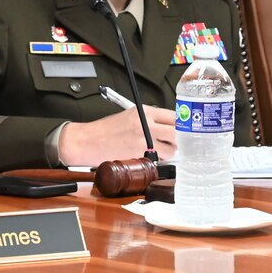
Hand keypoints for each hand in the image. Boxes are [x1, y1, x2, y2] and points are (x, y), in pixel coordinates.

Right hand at [55, 106, 177, 164]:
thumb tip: (169, 126)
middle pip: (177, 132)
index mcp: (144, 112)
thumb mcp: (129, 116)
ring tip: (159, 151)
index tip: (185, 130)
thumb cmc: (105, 130)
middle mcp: (146, 124)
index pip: (174, 116)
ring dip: (170, 152)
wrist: (86, 141)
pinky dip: (157, 160)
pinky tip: (148, 157)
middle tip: (177, 142)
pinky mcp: (138, 155)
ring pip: (171, 149)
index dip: (182, 125)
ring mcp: (143, 141)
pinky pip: (158, 160)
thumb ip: (150, 119)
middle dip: (179, 139)